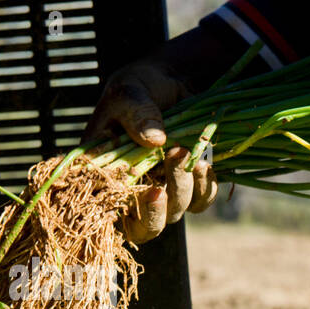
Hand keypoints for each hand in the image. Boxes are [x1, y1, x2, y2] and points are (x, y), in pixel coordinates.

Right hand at [83, 29, 225, 242]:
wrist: (173, 81)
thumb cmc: (139, 85)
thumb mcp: (129, 91)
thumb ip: (137, 113)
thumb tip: (155, 140)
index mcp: (105, 172)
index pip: (108, 214)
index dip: (127, 217)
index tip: (148, 192)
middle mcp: (132, 188)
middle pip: (145, 227)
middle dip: (158, 211)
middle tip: (164, 178)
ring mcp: (162, 188)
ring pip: (175, 212)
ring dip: (183, 188)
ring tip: (187, 152)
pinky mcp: (189, 184)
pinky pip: (201, 201)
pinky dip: (204, 187)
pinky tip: (204, 163)